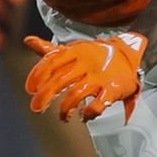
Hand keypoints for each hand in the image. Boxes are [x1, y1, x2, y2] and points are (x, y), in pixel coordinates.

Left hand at [24, 31, 146, 121]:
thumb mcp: (74, 49)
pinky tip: (83, 115)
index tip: (30, 89)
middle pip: (60, 80)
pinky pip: (99, 104)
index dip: (38, 76)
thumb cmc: (96, 55)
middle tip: (37, 108)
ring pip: (76, 94)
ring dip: (65, 109)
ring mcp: (100, 76)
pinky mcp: (113, 89)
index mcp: (76, 51)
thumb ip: (51, 50)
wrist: (128, 54)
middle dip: (45, 96)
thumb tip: (28, 40)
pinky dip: (89, 113)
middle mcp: (87, 63)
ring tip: (63, 116)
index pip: (52, 61)